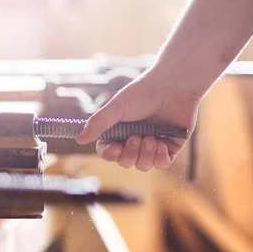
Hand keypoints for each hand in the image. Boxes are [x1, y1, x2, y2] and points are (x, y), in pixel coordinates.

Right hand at [75, 69, 199, 170]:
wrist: (173, 86)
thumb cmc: (143, 93)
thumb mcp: (116, 107)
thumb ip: (98, 123)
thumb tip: (79, 139)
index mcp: (119, 130)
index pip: (108, 152)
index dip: (110, 154)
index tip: (116, 147)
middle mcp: (134, 139)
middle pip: (125, 162)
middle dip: (130, 154)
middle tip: (136, 137)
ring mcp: (152, 144)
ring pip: (143, 166)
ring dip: (145, 155)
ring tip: (151, 138)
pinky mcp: (170, 147)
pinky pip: (162, 164)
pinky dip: (160, 158)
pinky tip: (161, 144)